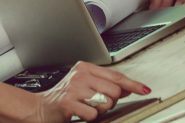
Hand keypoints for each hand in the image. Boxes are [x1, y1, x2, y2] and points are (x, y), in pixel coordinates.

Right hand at [32, 61, 149, 121]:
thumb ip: (105, 84)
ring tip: (87, 107)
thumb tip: (128, 87)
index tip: (144, 89)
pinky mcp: (69, 103)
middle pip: (115, 91)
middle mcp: (80, 75)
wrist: (41, 108)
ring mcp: (74, 88)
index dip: (132, 84)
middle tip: (97, 102)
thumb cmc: (64, 97)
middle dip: (111, 101)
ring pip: (106, 102)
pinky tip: (80, 113)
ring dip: (100, 110)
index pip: (116, 75)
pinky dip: (89, 117)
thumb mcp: (84, 84)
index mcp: (85, 67)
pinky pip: (93, 114)